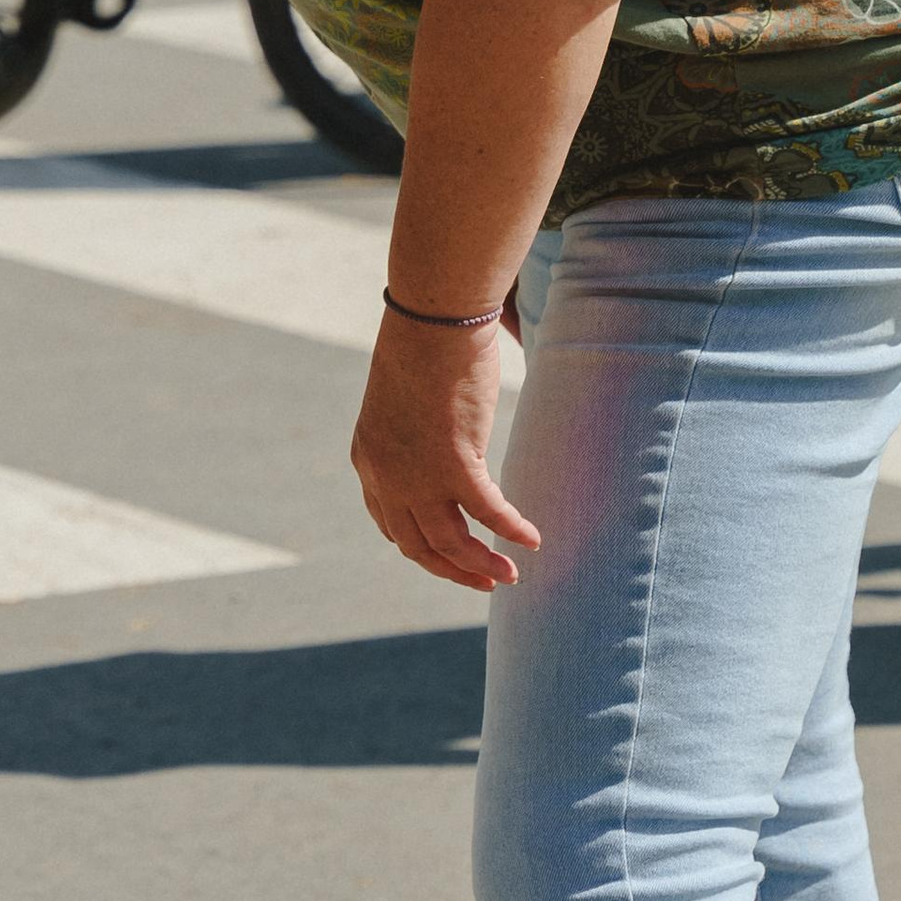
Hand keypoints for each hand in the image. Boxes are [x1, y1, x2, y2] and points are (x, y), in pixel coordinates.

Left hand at [350, 310, 539, 591]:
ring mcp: (419, 475)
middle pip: (417, 544)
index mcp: (368, 460)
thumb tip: (443, 432)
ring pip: (450, 543)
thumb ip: (413, 429)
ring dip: (480, 566)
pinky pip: (489, 513)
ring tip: (509, 576)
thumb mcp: (402, 398)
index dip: (419, 544)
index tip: (447, 553)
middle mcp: (386, 477)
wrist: (430, 320)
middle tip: (483, 580)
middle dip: (452, 569)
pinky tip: (533, 540)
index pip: (389, 522)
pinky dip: (511, 530)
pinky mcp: (456, 464)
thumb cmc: (420, 345)